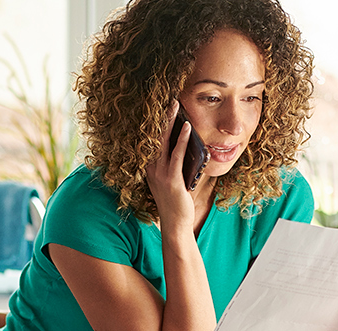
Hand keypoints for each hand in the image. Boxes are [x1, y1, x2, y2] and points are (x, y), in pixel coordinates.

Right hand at [145, 101, 195, 233]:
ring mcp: (160, 174)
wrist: (175, 224)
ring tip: (176, 106)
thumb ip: (176, 164)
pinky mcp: (171, 180)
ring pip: (163, 142)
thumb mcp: (173, 180)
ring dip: (170, 122)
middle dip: (162, 117)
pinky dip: (182, 140)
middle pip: (155, 136)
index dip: (156, 123)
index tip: (161, 107)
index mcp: (150, 167)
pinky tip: (188, 128)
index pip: (152, 140)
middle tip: (169, 99)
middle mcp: (151, 168)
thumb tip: (187, 145)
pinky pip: (176, 155)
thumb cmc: (176, 203)